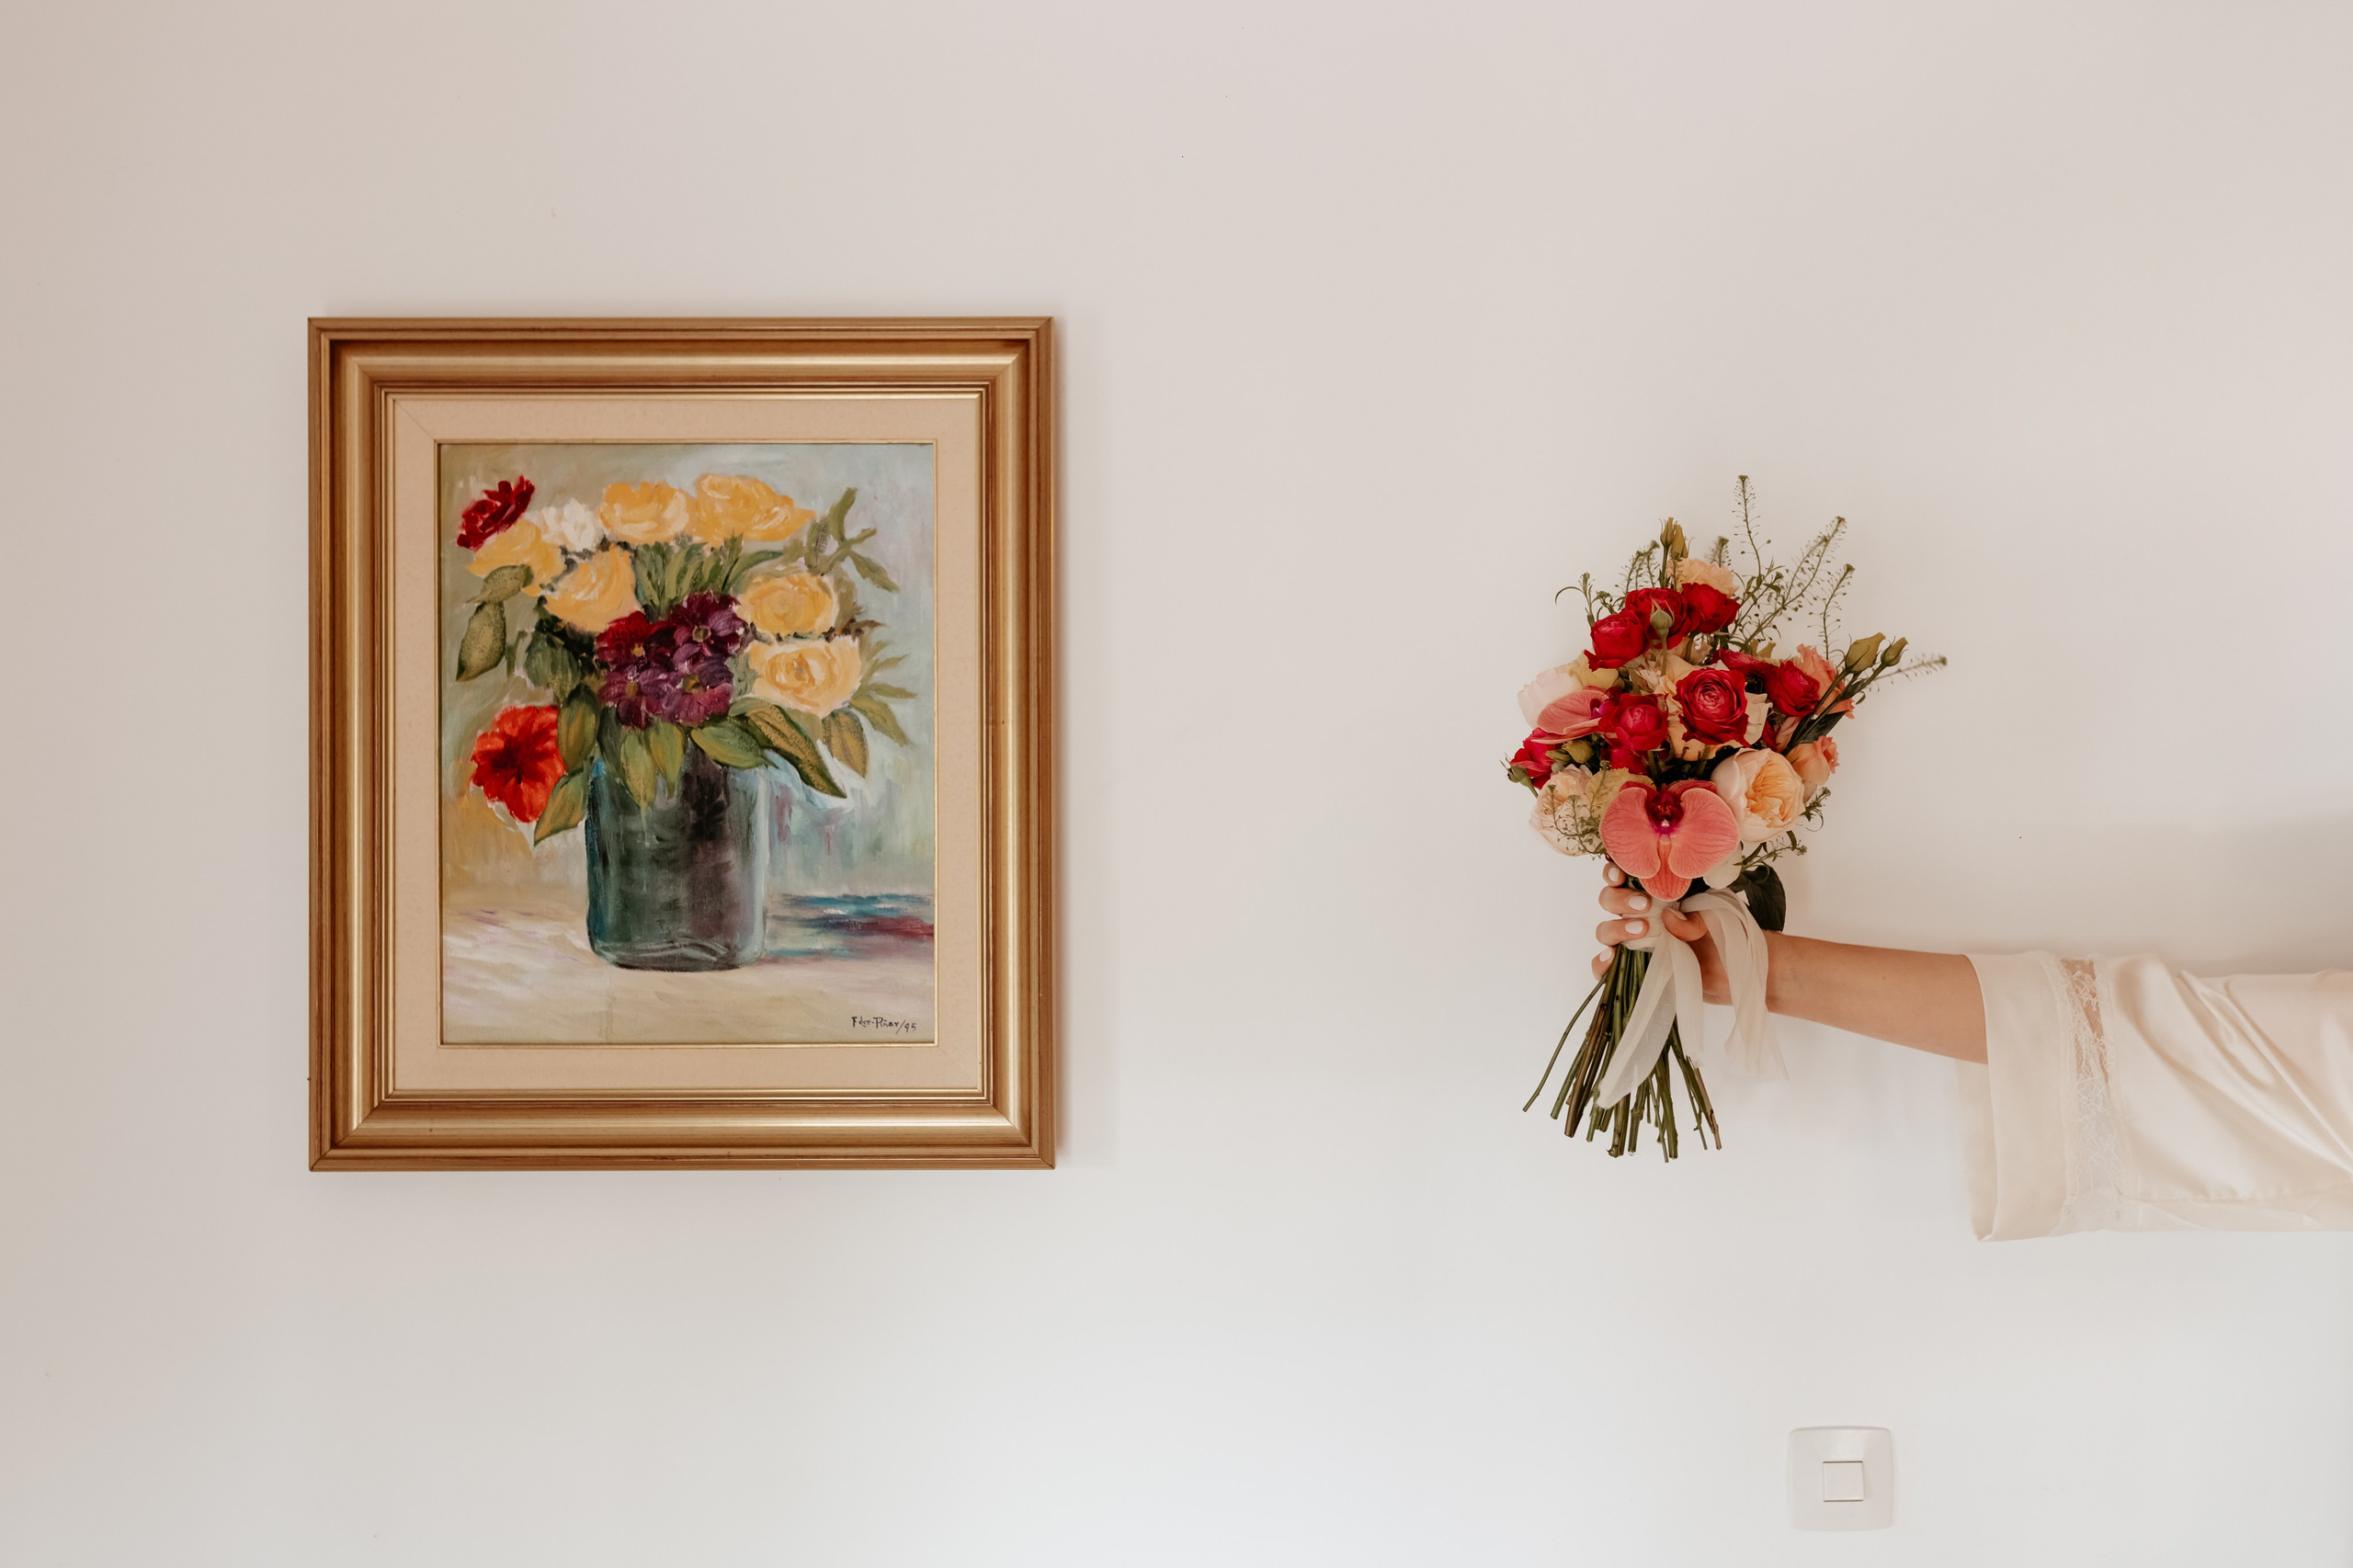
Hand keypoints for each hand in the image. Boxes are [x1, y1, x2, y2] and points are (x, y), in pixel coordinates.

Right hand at [1592, 864, 1731, 1003]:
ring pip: (1605, 930)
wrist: (1736, 973)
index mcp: (1656, 893)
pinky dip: (1600, 962)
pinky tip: (1610, 958)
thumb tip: (1667, 917)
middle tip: (1644, 905)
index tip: (1621, 874)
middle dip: (1620, 899)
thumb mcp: (1719, 918)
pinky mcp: (1632, 969)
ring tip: (1642, 931)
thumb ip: (1695, 916)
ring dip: (1616, 928)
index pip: (1624, 876)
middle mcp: (1639, 915)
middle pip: (1608, 900)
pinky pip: (1604, 966)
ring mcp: (1633, 943)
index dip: (1614, 871)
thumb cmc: (1727, 936)